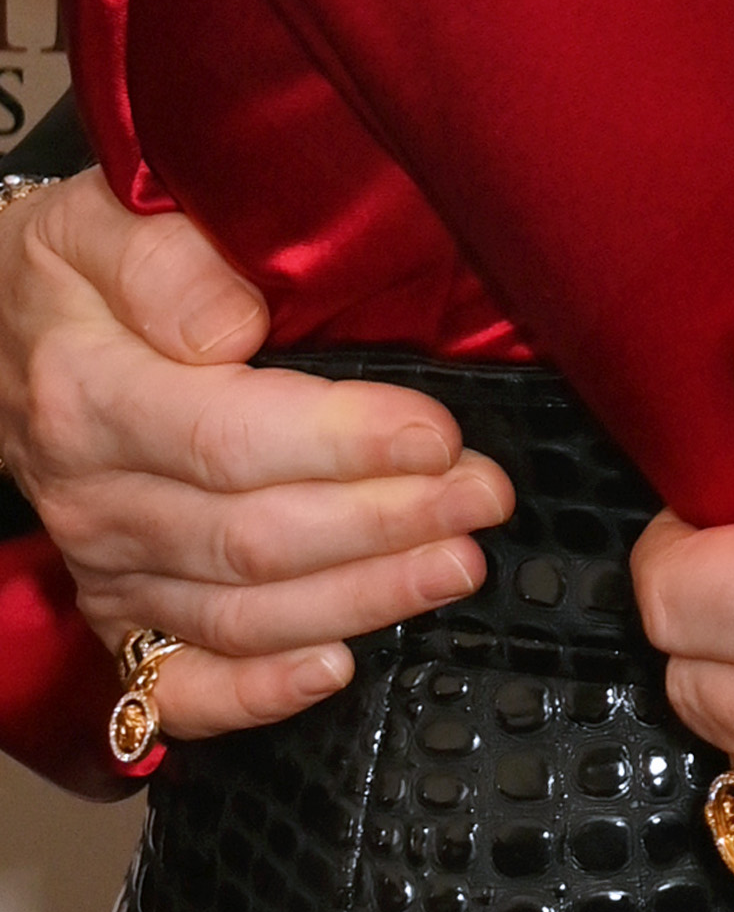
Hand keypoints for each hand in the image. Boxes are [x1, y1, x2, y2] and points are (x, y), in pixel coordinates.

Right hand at [0, 168, 509, 741]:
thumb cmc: (72, 274)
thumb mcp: (97, 219)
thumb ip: (164, 260)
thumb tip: (234, 322)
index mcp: (90, 398)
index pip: (229, 438)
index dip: (343, 445)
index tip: (439, 435)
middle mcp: (95, 498)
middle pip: (252, 536)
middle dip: (385, 524)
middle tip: (484, 496)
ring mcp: (106, 567)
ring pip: (241, 611)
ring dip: (360, 599)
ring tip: (457, 565)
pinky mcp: (121, 612)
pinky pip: (181, 683)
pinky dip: (259, 692)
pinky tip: (337, 669)